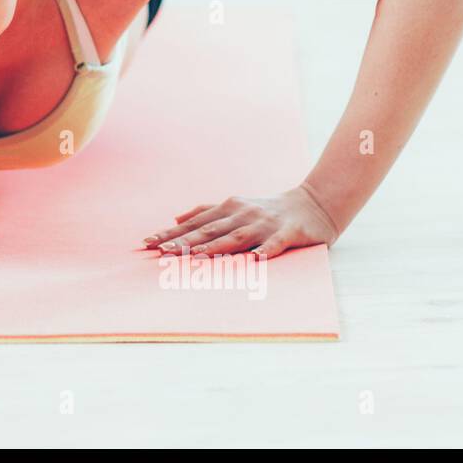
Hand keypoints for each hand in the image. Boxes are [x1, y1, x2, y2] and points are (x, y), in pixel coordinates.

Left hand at [143, 185, 339, 258]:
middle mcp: (243, 214)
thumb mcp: (235, 206)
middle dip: (185, 242)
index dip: (171, 233)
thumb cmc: (268, 209)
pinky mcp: (288, 233)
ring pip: (237, 237)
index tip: (148, 243)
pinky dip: (266, 250)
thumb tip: (176, 219)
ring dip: (216, 247)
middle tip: (161, 251)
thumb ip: (206, 212)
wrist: (314, 203)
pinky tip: (256, 259)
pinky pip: (275, 243)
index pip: (195, 224)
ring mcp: (265, 223)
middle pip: (210, 230)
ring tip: (196, 258)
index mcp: (229, 208)